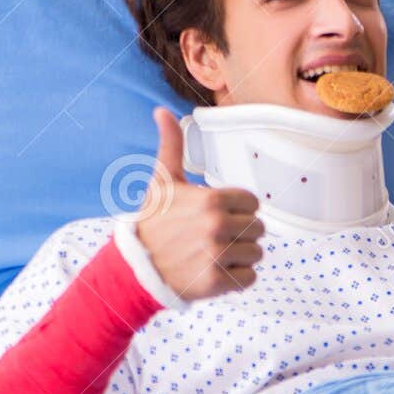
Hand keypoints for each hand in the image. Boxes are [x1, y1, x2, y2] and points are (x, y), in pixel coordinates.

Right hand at [134, 108, 264, 300]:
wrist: (135, 266)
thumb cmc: (153, 221)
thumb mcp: (163, 182)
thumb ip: (171, 146)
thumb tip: (162, 111)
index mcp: (212, 200)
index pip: (253, 203)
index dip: (237, 209)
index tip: (216, 215)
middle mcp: (218, 227)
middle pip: (258, 228)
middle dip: (240, 233)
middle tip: (212, 237)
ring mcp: (219, 256)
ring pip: (256, 253)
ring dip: (239, 256)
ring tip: (213, 254)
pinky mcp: (218, 282)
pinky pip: (249, 277)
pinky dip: (236, 278)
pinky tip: (214, 270)